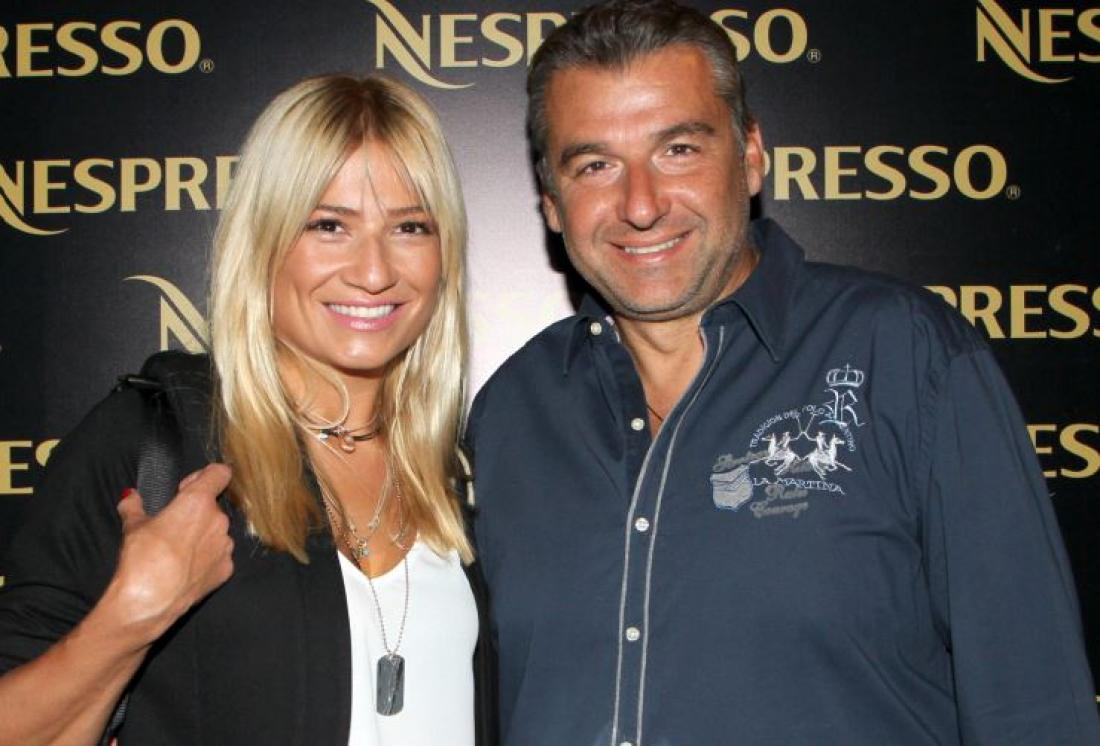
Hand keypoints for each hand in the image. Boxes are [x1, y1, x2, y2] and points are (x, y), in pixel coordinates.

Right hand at [108, 463, 234, 639]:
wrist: (150, 602)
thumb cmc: (142, 559)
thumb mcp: (133, 527)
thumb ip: (134, 506)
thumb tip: (129, 496)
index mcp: (198, 502)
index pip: (219, 473)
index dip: (204, 476)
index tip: (186, 488)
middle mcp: (219, 520)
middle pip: (213, 506)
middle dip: (196, 512)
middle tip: (173, 525)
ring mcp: (225, 546)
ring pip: (217, 531)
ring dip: (202, 535)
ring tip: (176, 550)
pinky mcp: (226, 569)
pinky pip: (218, 555)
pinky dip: (205, 558)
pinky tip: (185, 568)